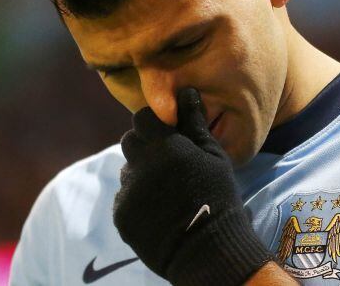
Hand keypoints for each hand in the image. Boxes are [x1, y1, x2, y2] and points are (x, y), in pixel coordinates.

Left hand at [113, 87, 272, 285]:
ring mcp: (128, 191)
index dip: (154, 124)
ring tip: (165, 191)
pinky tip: (158, 210)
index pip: (143, 118)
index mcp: (163, 145)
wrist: (208, 248)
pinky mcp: (121, 214)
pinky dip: (137, 200)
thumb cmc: (217, 195)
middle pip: (130, 141)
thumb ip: (194, 123)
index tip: (166, 135)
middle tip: (166, 162)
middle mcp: (140, 164)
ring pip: (127, 170)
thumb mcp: (213, 156)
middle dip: (144, 146)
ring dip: (140, 174)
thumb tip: (186, 91)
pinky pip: (124, 197)